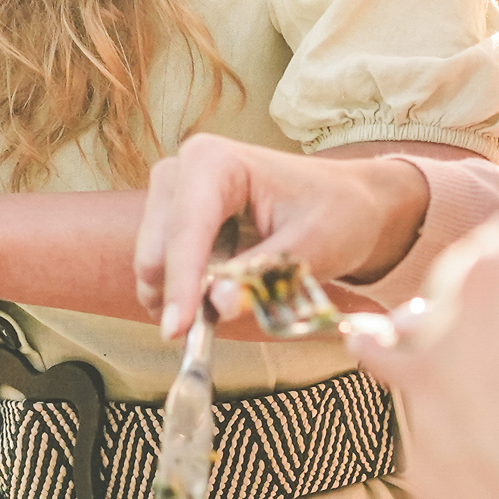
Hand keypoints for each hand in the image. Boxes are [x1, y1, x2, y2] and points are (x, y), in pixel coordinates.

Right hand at [136, 135, 429, 337]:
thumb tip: (218, 303)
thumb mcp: (311, 247)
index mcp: (217, 161)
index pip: (187, 227)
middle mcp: (184, 170)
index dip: (181, 281)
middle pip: (159, 243)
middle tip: (196, 336)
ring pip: (152, 259)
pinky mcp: (172, 220)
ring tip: (211, 320)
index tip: (177, 329)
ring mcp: (173, 194)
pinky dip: (180, 293)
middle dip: (175, 291)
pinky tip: (208, 304)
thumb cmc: (335, 214)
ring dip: (176, 296)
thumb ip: (263, 275)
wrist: (345, 204)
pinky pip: (161, 266)